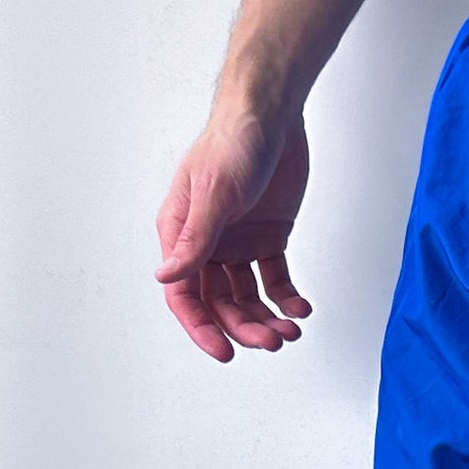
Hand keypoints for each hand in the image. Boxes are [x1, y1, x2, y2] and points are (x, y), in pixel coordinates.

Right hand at [154, 111, 312, 361]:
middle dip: (245, 327)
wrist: (272, 115)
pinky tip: (302, 308)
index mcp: (181, 234)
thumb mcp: (213, 193)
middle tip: (274, 342)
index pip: (184, 294)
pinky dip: (288, 298)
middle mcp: (207, 244)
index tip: (226, 353)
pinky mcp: (269, 238)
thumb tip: (166, 277)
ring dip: (267, 319)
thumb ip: (194, 240)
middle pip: (220, 303)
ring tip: (291, 330)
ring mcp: (238, 243)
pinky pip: (276, 280)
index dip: (202, 327)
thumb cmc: (232, 143)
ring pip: (248, 298)